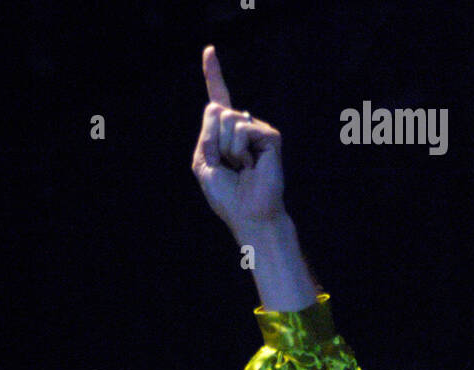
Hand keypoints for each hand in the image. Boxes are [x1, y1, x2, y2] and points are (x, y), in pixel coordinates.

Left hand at [192, 45, 286, 241]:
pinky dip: (240, 150)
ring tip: (240, 167)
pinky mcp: (270, 135)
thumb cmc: (227, 196)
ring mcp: (257, 130)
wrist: (249, 214)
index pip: (218, 100)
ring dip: (226, 148)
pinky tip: (250, 165)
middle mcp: (242, 127)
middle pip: (215, 112)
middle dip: (213, 141)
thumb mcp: (204, 164)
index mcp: (224, 134)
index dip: (213, 75)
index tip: (209, 50)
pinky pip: (242, 129)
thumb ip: (205, 135)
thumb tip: (218, 108)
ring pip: (228, 120)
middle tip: (227, 166)